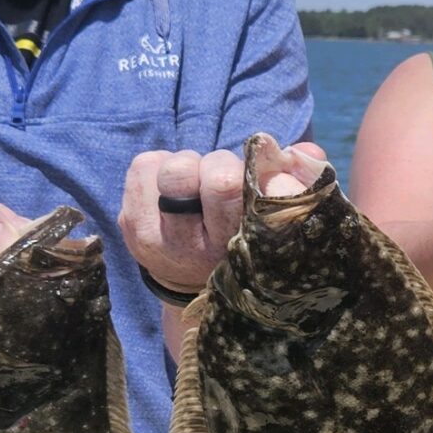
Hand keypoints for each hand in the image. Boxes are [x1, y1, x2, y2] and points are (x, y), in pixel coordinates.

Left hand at [120, 137, 329, 294]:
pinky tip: (174, 190)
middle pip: (186, 172)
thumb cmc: (244, 240)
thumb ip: (294, 186)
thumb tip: (305, 151)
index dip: (245, 167)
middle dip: (214, 165)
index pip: (225, 185)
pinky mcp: (127, 221)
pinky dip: (162, 166)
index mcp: (229, 246)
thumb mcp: (273, 224)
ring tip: (197, 187)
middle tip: (223, 179)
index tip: (257, 172)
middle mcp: (185, 247)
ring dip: (187, 165)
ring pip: (168, 166)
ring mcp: (149, 235)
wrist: (192, 282)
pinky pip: (144, 164)